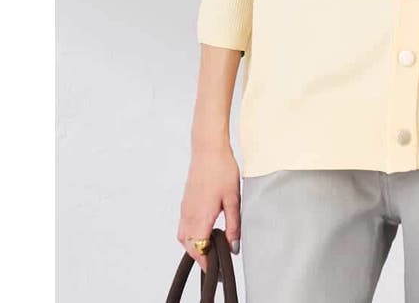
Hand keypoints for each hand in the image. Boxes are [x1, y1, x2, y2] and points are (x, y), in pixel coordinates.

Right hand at [177, 144, 241, 273]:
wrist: (208, 149)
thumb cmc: (221, 170)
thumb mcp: (233, 199)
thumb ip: (233, 225)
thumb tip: (234, 246)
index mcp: (200, 217)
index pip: (199, 250)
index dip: (207, 262)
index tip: (217, 269)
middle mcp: (189, 215)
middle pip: (190, 247)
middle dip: (201, 256)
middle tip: (216, 259)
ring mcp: (185, 208)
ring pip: (184, 237)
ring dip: (195, 245)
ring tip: (210, 245)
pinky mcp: (185, 202)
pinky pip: (184, 226)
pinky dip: (191, 234)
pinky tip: (203, 228)